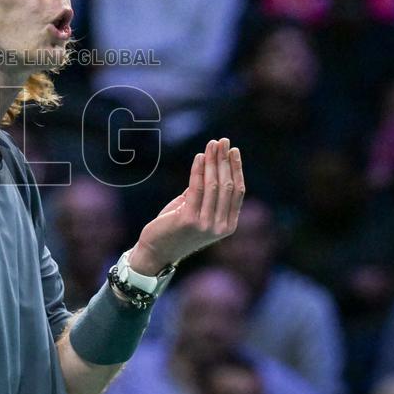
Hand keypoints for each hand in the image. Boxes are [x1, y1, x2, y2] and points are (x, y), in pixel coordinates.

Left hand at [128, 139, 244, 274]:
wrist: (156, 251)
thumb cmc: (175, 229)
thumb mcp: (195, 210)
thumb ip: (206, 193)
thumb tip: (211, 165)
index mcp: (228, 225)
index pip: (238, 191)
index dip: (236, 169)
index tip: (233, 150)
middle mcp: (221, 227)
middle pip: (227, 185)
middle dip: (225, 160)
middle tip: (224, 141)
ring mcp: (207, 225)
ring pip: (214, 185)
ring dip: (213, 161)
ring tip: (212, 144)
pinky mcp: (190, 220)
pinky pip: (196, 189)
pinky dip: (198, 170)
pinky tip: (199, 157)